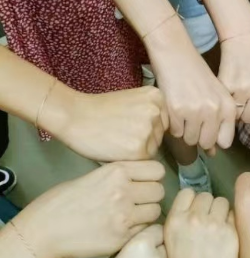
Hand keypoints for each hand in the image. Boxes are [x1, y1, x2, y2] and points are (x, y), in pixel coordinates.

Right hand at [14, 161, 164, 257]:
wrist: (42, 231)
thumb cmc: (62, 201)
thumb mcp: (94, 176)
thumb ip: (120, 176)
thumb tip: (142, 178)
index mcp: (116, 171)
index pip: (156, 169)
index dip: (152, 177)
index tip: (145, 182)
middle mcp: (124, 191)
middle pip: (159, 191)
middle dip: (151, 196)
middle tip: (139, 202)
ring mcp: (125, 216)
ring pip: (156, 211)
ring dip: (147, 214)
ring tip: (132, 217)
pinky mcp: (122, 237)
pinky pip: (145, 230)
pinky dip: (139, 230)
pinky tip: (124, 229)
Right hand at [46, 86, 168, 162]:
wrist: (74, 116)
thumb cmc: (100, 109)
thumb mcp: (134, 100)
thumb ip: (151, 110)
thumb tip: (168, 129)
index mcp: (157, 96)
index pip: (163, 121)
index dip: (146, 127)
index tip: (129, 124)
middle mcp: (157, 111)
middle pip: (160, 135)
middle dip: (145, 138)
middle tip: (122, 133)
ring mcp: (149, 130)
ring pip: (154, 149)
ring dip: (139, 149)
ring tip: (118, 140)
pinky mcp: (140, 149)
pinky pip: (144, 161)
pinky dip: (132, 159)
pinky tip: (117, 148)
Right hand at [147, 22, 235, 149]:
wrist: (176, 55)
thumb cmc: (197, 76)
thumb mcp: (216, 97)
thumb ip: (218, 123)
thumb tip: (213, 153)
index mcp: (229, 108)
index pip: (225, 141)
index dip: (215, 139)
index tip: (207, 130)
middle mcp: (215, 111)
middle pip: (206, 143)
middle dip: (198, 136)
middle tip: (192, 119)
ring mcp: (196, 112)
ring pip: (190, 139)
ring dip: (184, 130)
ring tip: (184, 111)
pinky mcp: (177, 111)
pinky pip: (175, 132)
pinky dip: (173, 125)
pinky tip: (175, 108)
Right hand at [165, 190, 237, 257]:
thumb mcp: (170, 246)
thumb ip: (179, 224)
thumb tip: (191, 210)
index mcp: (173, 222)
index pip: (187, 193)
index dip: (193, 201)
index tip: (196, 211)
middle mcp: (193, 219)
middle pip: (206, 195)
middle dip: (208, 206)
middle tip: (209, 223)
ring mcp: (213, 224)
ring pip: (222, 202)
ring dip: (222, 212)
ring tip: (220, 229)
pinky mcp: (231, 232)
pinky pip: (234, 216)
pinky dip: (232, 223)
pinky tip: (228, 237)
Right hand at [219, 32, 249, 128]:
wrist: (243, 39)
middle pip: (249, 119)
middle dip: (245, 113)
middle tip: (244, 99)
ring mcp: (244, 88)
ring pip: (236, 114)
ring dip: (235, 109)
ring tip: (237, 95)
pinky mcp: (227, 84)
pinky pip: (225, 105)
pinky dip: (225, 101)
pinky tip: (229, 90)